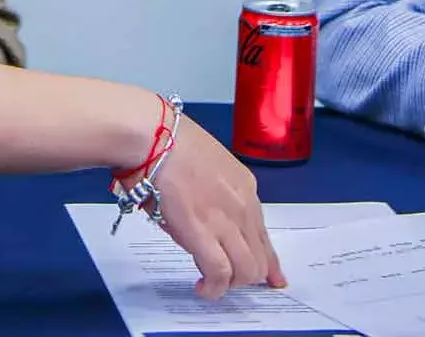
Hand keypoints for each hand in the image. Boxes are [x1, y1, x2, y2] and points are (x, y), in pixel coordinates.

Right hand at [145, 114, 287, 298]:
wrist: (152, 135)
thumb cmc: (167, 142)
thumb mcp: (207, 165)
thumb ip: (215, 193)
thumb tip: (204, 216)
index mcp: (244, 187)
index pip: (264, 234)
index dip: (269, 261)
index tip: (272, 278)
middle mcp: (242, 206)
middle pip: (260, 258)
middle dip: (247, 277)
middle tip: (226, 283)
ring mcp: (225, 220)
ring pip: (246, 270)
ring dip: (230, 284)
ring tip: (210, 284)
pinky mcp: (202, 233)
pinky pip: (220, 272)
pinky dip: (213, 288)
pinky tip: (202, 288)